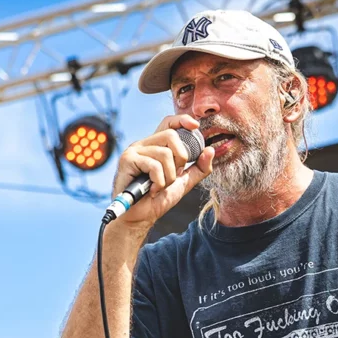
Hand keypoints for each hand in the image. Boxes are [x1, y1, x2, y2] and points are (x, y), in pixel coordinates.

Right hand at [111, 114, 214, 230]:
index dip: (182, 120)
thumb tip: (210, 150)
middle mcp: (144, 144)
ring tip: (161, 187)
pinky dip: (159, 182)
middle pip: (170, 136)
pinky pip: (154, 165)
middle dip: (181, 158)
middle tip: (175, 175)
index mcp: (156, 146)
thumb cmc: (158, 199)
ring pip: (164, 154)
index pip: (169, 123)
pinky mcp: (127, 160)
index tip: (195, 126)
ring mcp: (134, 150)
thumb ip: (199, 168)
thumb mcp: (184, 182)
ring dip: (169, 176)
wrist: (140, 217)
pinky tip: (153, 190)